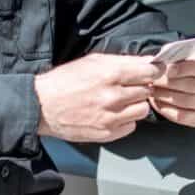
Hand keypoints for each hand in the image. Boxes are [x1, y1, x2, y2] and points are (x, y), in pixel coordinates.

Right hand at [35, 53, 164, 142]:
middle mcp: (113, 97)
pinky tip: (113, 114)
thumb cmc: (66, 80)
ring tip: (122, 101)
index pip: (150, 72)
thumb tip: (150, 61)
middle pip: (148, 91)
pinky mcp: (106, 133)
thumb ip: (124, 61)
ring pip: (143, 110)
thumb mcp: (94, 61)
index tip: (151, 72)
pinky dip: (126, 120)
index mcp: (111, 74)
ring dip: (136, 105)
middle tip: (129, 87)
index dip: (153, 72)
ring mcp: (110, 118)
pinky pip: (131, 126)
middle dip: (141, 88)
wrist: (41, 106)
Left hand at [149, 48, 194, 127]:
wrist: (179, 78)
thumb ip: (173, 56)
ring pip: (187, 101)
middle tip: (154, 81)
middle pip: (193, 85)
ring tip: (153, 91)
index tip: (167, 69)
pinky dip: (168, 110)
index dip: (183, 68)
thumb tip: (163, 64)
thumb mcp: (178, 54)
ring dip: (166, 96)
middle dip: (170, 83)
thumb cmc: (179, 65)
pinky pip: (184, 116)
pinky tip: (158, 102)